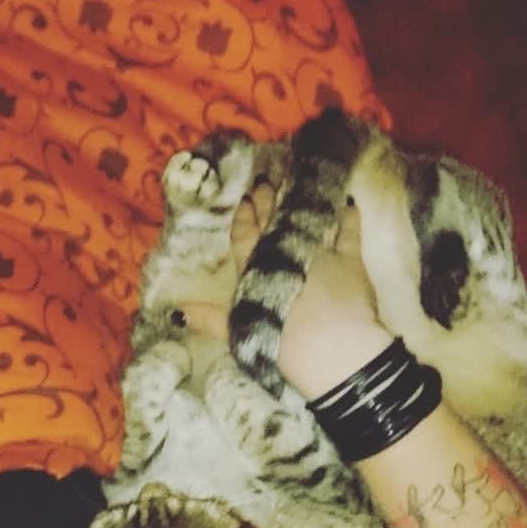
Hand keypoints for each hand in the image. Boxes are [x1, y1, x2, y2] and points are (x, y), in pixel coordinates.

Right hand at [182, 182, 393, 399]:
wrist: (328, 346)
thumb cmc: (278, 343)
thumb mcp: (238, 333)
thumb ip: (210, 320)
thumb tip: (177, 314)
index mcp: (255, 270)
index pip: (245, 238)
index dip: (243, 219)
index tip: (242, 199)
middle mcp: (284, 252)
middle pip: (273, 222)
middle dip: (267, 201)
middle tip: (264, 180)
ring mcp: (318, 251)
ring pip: (308, 218)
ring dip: (302, 200)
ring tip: (297, 181)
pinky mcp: (349, 257)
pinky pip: (349, 229)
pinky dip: (348, 215)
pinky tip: (346, 202)